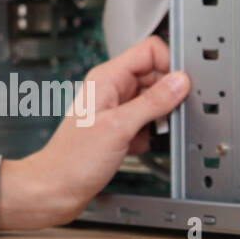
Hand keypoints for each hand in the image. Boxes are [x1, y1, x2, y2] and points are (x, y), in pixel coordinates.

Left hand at [0, 35, 189, 230]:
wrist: (58, 188)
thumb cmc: (74, 158)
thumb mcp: (119, 127)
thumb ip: (152, 102)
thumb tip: (179, 82)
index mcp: (107, 78)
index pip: (149, 51)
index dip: (169, 64)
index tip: (182, 86)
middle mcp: (112, 89)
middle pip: (155, 77)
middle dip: (166, 98)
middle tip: (162, 119)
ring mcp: (116, 109)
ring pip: (153, 102)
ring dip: (157, 121)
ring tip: (142, 135)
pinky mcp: (119, 128)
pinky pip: (147, 123)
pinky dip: (147, 136)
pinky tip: (134, 147)